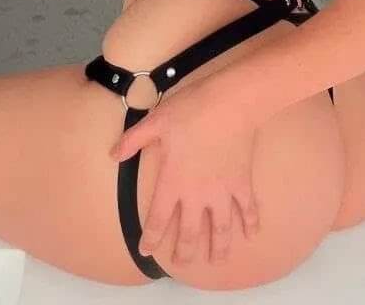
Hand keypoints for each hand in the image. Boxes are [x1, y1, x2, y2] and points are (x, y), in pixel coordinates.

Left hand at [109, 86, 260, 264]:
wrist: (230, 103)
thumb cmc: (191, 109)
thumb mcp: (155, 121)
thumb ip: (133, 140)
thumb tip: (112, 154)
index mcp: (173, 181)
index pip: (158, 218)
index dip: (151, 237)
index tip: (146, 250)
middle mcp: (197, 194)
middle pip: (190, 232)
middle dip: (184, 252)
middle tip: (181, 262)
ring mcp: (221, 191)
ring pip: (220, 229)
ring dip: (218, 247)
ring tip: (217, 260)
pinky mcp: (241, 183)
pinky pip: (248, 209)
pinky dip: (251, 222)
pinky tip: (251, 234)